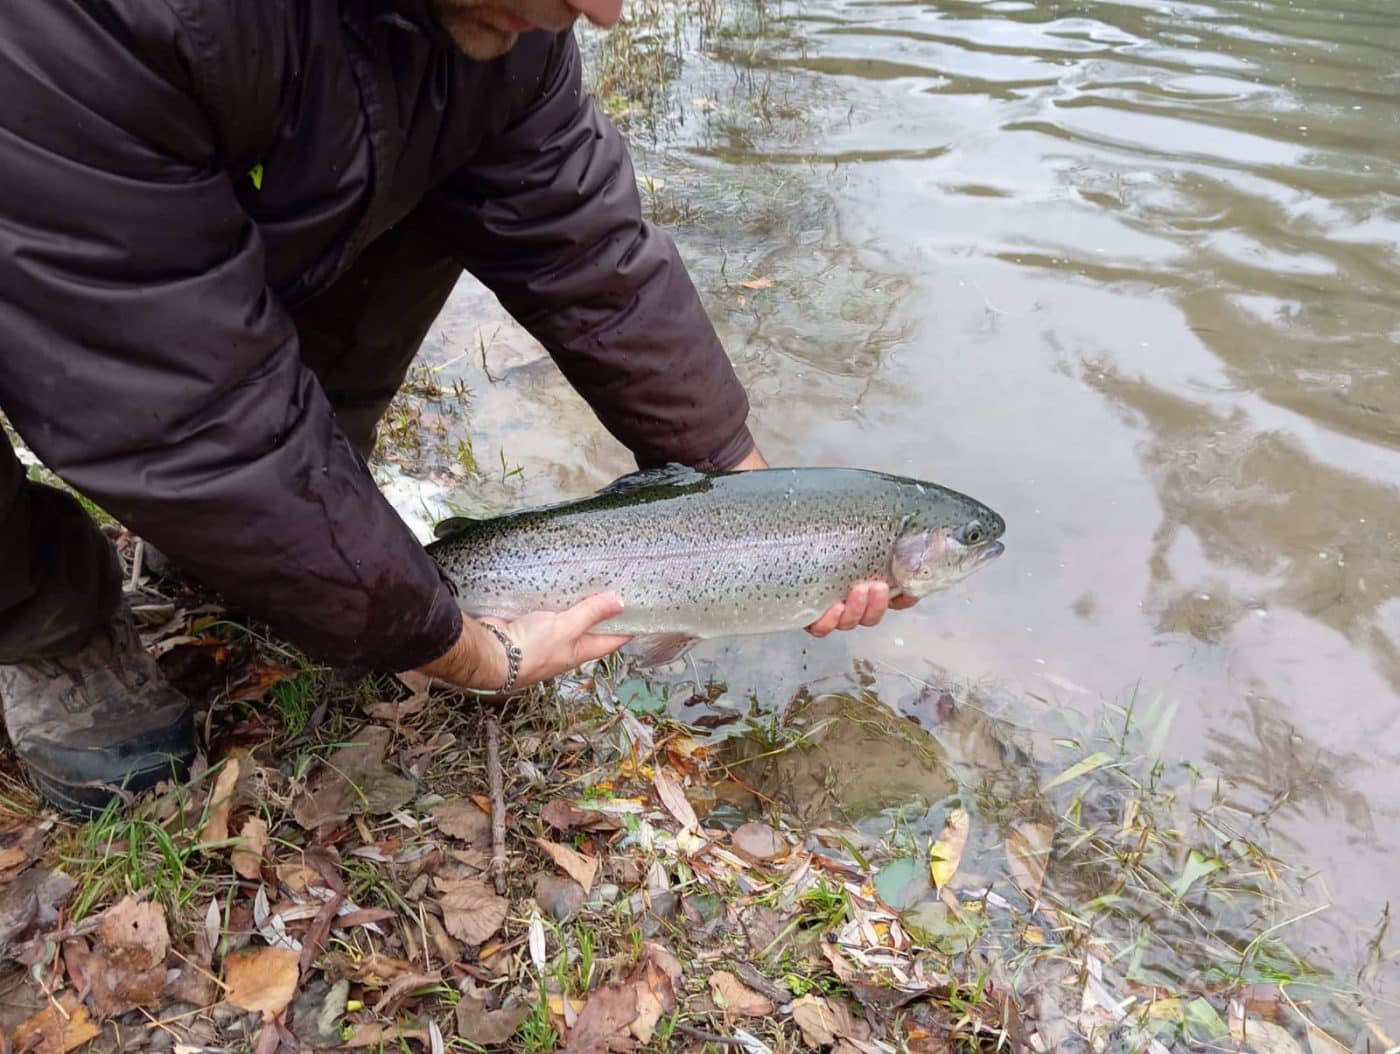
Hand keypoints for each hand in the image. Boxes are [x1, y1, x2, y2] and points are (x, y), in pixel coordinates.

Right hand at [416, 594, 631, 691]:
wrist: (490, 653)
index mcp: (581, 650)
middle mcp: (566, 645)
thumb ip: (591, 613)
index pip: (613, 639)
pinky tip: (557, 583)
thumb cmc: (530, 650)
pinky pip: (547, 610)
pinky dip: (553, 598)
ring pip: (567, 617)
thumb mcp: (566, 628)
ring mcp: (546, 635)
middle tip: (616, 585)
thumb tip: (620, 602)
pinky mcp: (529, 624)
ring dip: (576, 602)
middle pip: (590, 626)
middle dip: (602, 609)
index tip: (641, 609)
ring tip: (590, 578)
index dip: (628, 626)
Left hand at [726, 450, 915, 635]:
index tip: (910, 590)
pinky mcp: (798, 604)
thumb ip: (888, 521)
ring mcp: (823, 599)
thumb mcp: (858, 511)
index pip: (895, 594)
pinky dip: (827, 621)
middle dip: (878, 605)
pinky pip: (818, 626)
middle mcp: (847, 590)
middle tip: (875, 584)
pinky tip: (829, 607)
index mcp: (864, 571)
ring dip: (857, 611)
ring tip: (856, 589)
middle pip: (872, 614)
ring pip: (849, 621)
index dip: (907, 597)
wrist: (773, 505)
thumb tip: (937, 525)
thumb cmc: (813, 508)